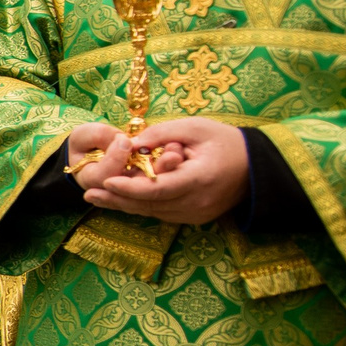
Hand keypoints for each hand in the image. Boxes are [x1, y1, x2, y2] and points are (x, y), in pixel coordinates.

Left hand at [82, 118, 247, 224]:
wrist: (257, 166)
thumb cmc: (226, 141)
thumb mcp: (196, 127)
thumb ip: (162, 134)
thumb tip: (130, 145)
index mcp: (201, 179)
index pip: (159, 189)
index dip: (131, 187)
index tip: (108, 181)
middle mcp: (198, 203)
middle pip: (150, 204)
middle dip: (117, 199)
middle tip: (88, 193)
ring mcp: (197, 214)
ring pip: (153, 212)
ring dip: (124, 204)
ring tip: (96, 197)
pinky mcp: (195, 218)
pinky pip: (162, 212)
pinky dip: (141, 205)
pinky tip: (119, 199)